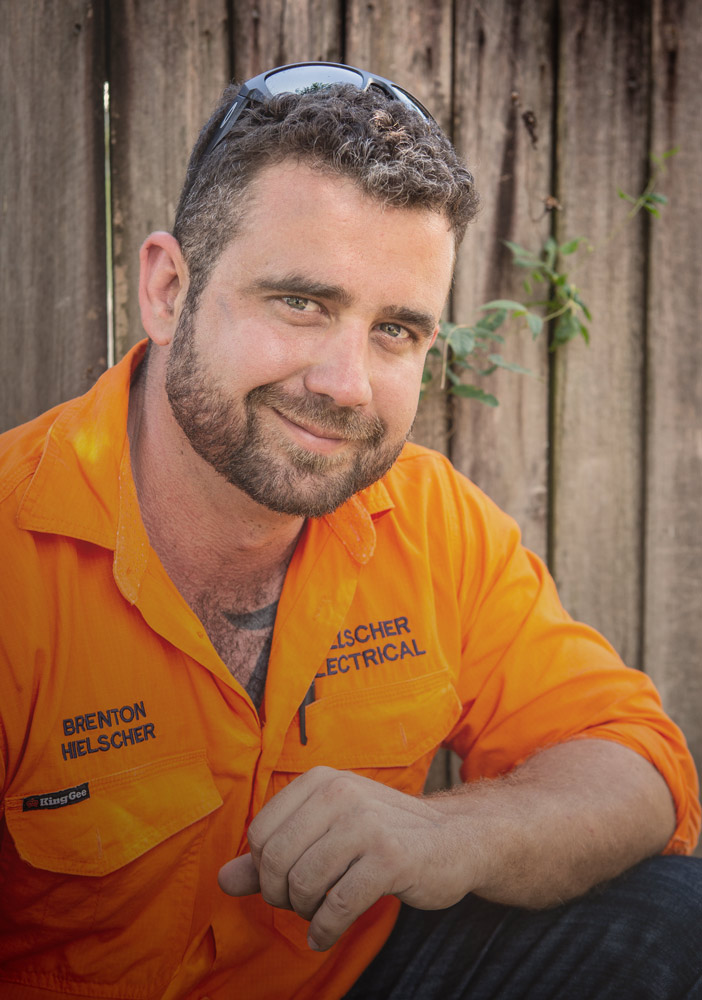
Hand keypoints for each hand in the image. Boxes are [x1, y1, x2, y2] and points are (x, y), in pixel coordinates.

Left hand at [217, 766, 472, 950]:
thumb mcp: (326, 835)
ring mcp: (366, 823)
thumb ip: (272, 856)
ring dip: (306, 912)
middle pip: (277, 860)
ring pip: (304, 883)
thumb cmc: (382, 837)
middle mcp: (340, 793)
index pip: (261, 834)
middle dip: (282, 895)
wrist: (455, 840)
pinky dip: (324, 930)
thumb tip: (222, 879)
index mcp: (320, 781)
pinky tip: (326, 934)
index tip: (286, 883)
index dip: (264, 870)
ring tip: (320, 914)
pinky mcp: (390, 857)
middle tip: (302, 904)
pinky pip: (337, 905)